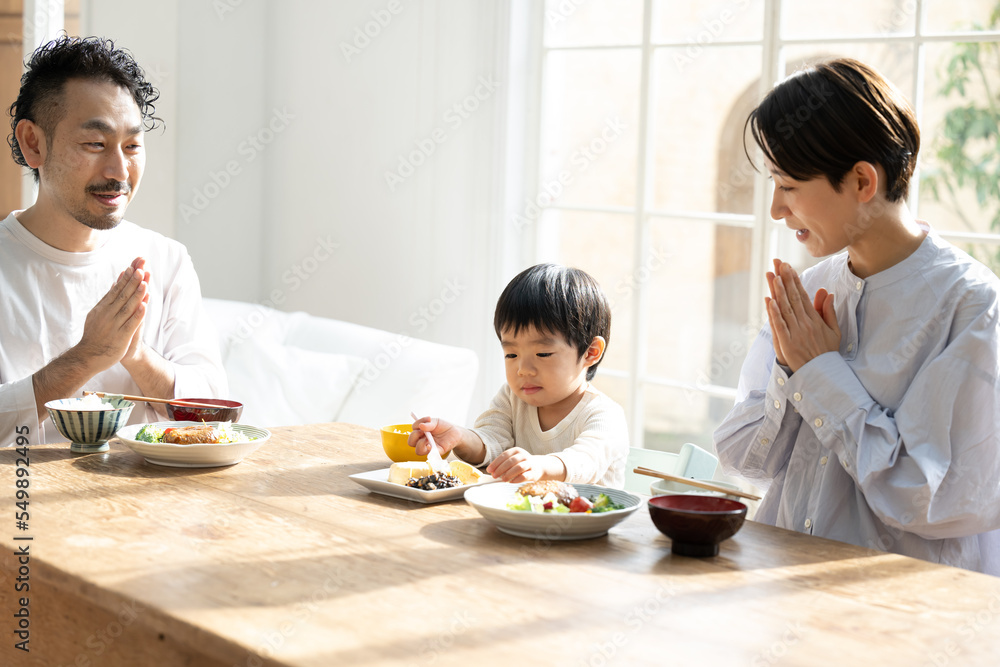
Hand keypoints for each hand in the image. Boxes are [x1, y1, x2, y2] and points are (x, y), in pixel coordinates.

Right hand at [75, 258, 148, 372]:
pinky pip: (131, 324)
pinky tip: (144, 305)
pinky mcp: (121, 337)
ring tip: (145, 282)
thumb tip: (116, 282)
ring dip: (137, 294)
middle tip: (141, 267)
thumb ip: (108, 298)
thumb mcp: (98, 313)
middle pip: (123, 294)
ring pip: (127, 307)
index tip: (134, 265)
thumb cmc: (95, 334)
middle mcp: (108, 314)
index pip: (116, 289)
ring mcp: (114, 325)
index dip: (126, 278)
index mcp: (103, 308)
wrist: (88, 357)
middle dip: (133, 280)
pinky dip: (137, 314)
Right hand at [409, 416, 462, 456]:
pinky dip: (429, 450)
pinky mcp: (436, 452)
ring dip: (420, 444)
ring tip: (428, 438)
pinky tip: (431, 445)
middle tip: (422, 431)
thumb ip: (429, 423)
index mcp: (421, 431)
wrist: (455, 432)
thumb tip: (421, 426)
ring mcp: (429, 447)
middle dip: (414, 436)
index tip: (428, 418)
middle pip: (411, 442)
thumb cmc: (444, 426)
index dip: (417, 424)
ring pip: (418, 451)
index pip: (413, 429)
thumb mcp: (436, 421)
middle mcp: (422, 440)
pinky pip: (430, 455)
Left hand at [486, 447, 550, 483]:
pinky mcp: (533, 472)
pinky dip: (516, 479)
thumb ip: (503, 464)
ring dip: (509, 474)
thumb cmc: (521, 463)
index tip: (489, 470)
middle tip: (494, 476)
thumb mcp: (513, 460)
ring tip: (503, 479)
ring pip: (518, 467)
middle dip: (500, 469)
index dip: (496, 463)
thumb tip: (492, 471)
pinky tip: (511, 482)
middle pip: (510, 461)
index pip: (504, 455)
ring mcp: (529, 463)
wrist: (538, 466)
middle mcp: (523, 455)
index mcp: (516, 450)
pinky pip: (525, 476)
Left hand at [765, 261, 840, 371]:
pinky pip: (780, 326)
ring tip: (772, 275)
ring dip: (778, 291)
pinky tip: (770, 301)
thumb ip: (828, 311)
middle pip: (793, 298)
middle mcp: (805, 324)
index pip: (803, 296)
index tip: (789, 267)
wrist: (823, 375)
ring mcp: (796, 333)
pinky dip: (774, 314)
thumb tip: (826, 292)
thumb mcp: (833, 331)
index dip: (795, 281)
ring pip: (786, 309)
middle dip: (785, 279)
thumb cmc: (827, 353)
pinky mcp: (787, 344)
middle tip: (779, 263)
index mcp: (815, 320)